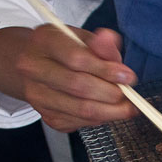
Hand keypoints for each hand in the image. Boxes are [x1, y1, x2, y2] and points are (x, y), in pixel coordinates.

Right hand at [0, 25, 138, 132]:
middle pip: (79, 87)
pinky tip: (107, 110)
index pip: (76, 59)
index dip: (106, 70)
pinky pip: (79, 123)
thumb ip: (99, 43)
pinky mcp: (45, 116)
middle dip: (111, 93)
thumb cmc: (65, 49)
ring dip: (110, 111)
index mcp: (43, 41)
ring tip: (126, 107)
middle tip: (129, 94)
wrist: (36, 65)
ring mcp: (36, 95)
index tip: (127, 76)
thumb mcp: (82, 38)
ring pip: (81, 110)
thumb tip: (110, 39)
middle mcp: (33, 68)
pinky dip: (99, 119)